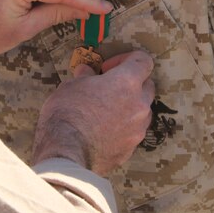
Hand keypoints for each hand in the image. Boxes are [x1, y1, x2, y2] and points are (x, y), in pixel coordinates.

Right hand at [32, 51, 154, 175]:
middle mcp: (139, 104)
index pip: (143, 61)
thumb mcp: (71, 86)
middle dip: (131, 83)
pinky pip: (133, 131)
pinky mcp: (131, 148)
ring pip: (142, 111)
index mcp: (126, 82)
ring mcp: (137, 128)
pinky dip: (123, 127)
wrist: (66, 153)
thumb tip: (86, 72)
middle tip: (108, 88)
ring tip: (107, 110)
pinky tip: (104, 130)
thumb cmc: (67, 114)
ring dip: (129, 106)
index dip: (127, 59)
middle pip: (147, 86)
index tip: (108, 67)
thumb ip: (85, 77)